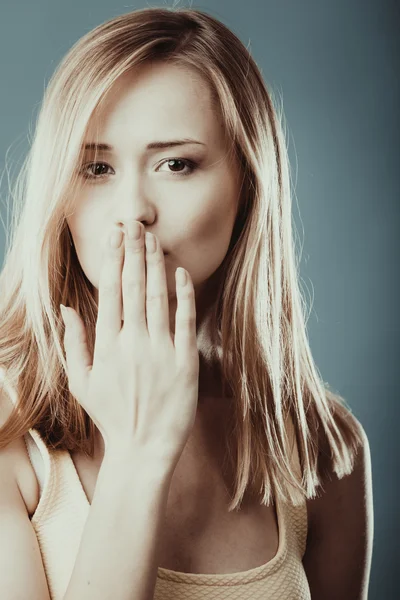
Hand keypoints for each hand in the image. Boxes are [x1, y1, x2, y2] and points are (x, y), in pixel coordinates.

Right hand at [60, 222, 198, 471]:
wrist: (143, 449)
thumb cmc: (111, 415)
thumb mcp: (82, 382)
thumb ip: (74, 343)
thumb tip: (65, 308)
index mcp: (107, 346)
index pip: (111, 292)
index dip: (113, 260)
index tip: (115, 235)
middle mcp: (133, 343)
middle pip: (135, 287)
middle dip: (134, 252)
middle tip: (135, 224)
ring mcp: (161, 351)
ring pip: (159, 298)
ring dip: (156, 266)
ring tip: (154, 239)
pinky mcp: (185, 362)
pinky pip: (185, 321)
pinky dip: (184, 296)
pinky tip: (182, 273)